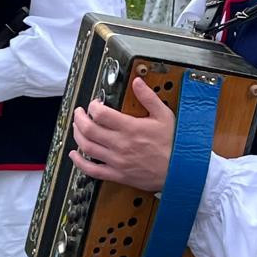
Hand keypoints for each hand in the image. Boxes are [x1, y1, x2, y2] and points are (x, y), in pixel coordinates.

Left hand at [68, 76, 174, 191]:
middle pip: (89, 130)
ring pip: (87, 148)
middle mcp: (120, 144)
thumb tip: (137, 82)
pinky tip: (75, 155)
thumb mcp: (164, 115)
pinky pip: (93, 170)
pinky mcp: (118, 174)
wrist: (181, 169)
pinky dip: (80, 162)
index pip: (101, 114)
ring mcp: (117, 161)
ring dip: (77, 136)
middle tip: (79, 113)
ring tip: (77, 128)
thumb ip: (148, 97)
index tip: (95, 104)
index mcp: (130, 128)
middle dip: (79, 118)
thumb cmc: (174, 143)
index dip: (93, 106)